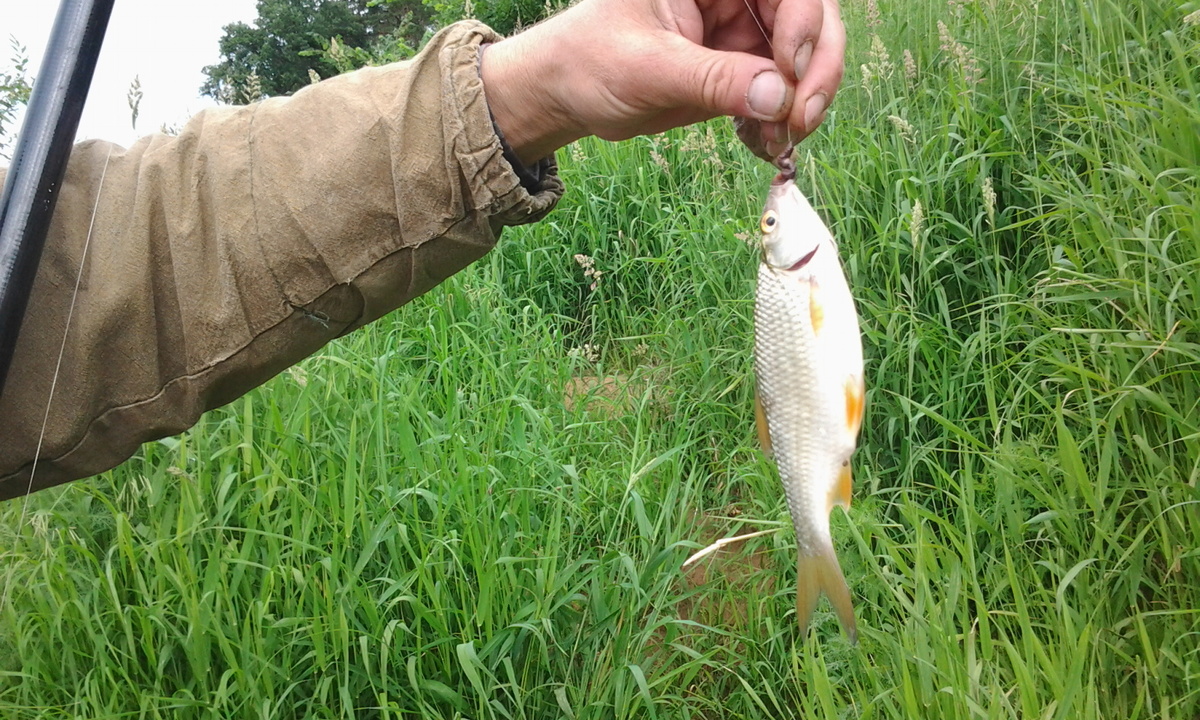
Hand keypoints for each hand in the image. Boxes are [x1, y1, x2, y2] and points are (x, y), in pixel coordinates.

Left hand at [480, 0, 845, 164]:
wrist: (566, 93)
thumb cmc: (590, 60)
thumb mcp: (648, 68)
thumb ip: (713, 80)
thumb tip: (781, 96)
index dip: (804, 21)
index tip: (791, 70)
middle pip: (809, 17)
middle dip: (817, 68)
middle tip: (802, 118)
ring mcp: (741, 32)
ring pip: (805, 59)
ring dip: (804, 102)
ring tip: (783, 140)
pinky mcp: (741, 71)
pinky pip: (782, 93)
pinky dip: (783, 121)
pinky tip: (768, 147)